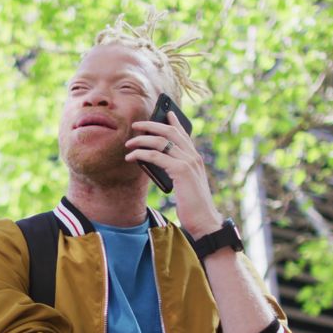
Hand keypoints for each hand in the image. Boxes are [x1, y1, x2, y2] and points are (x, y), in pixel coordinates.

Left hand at [124, 111, 221, 236]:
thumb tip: (157, 163)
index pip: (184, 134)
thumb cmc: (193, 206)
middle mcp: (193, 156)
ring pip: (161, 141)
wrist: (204, 220)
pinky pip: (156, 156)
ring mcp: (188, 162)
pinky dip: (141, 154)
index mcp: (195, 159)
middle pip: (170, 132)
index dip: (175, 122)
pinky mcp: (181, 170)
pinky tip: (131, 157)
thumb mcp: (185, 185)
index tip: (166, 112)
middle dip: (151, 125)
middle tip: (136, 125)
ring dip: (141, 139)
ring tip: (128, 143)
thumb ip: (176, 171)